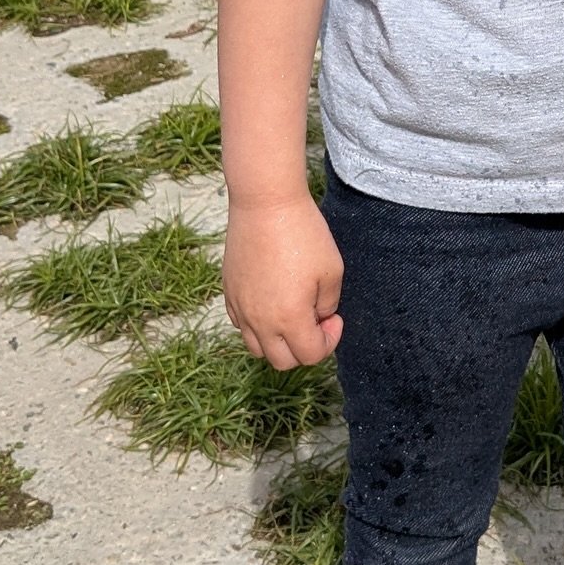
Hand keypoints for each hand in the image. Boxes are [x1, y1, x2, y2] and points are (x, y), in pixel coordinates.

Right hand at [223, 193, 343, 369]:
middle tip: (316, 319)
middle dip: (304, 347)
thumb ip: (328, 303)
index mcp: (289, 319)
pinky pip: (241, 325)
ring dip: (278, 341)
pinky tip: (272, 299)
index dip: (329, 340)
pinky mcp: (229, 293)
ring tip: (293, 313)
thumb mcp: (331, 269)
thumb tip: (319, 317)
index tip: (334, 317)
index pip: (310, 355)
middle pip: (282, 361)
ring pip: (258, 348)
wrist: (266, 204)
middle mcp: (260, 321)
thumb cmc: (303, 233)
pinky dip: (257, 325)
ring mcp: (240, 309)